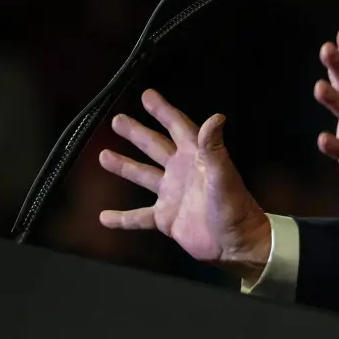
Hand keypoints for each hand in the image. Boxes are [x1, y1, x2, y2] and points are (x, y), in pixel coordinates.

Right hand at [97, 89, 270, 281]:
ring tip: (103, 156)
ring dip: (124, 166)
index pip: (177, 127)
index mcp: (196, 157)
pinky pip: (138, 217)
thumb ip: (214, 147)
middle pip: (155, 146)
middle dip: (137, 133)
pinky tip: (104, 217)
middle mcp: (182, 172)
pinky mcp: (167, 219)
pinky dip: (122, 218)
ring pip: (143, 176)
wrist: (235, 243)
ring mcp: (173, 195)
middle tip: (117, 120)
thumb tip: (216, 117)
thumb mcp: (222, 174)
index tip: (147, 95)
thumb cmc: (233, 206)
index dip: (163, 110)